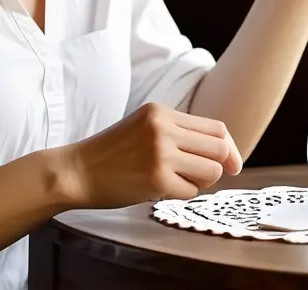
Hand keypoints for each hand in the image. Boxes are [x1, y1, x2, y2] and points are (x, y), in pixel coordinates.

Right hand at [57, 103, 242, 208]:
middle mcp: (163, 128)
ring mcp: (160, 153)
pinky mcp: (156, 179)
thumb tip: (224, 155)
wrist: (75, 171)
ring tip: (177, 182)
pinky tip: (160, 190)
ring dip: (201, 182)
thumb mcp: (143, 127)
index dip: (229, 148)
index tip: (232, 164)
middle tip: (202, 178)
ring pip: (211, 171)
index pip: (216, 128)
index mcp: (161, 112)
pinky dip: (181, 195)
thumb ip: (178, 133)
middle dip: (219, 167)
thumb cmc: (111, 155)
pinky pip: (191, 192)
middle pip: (220, 148)